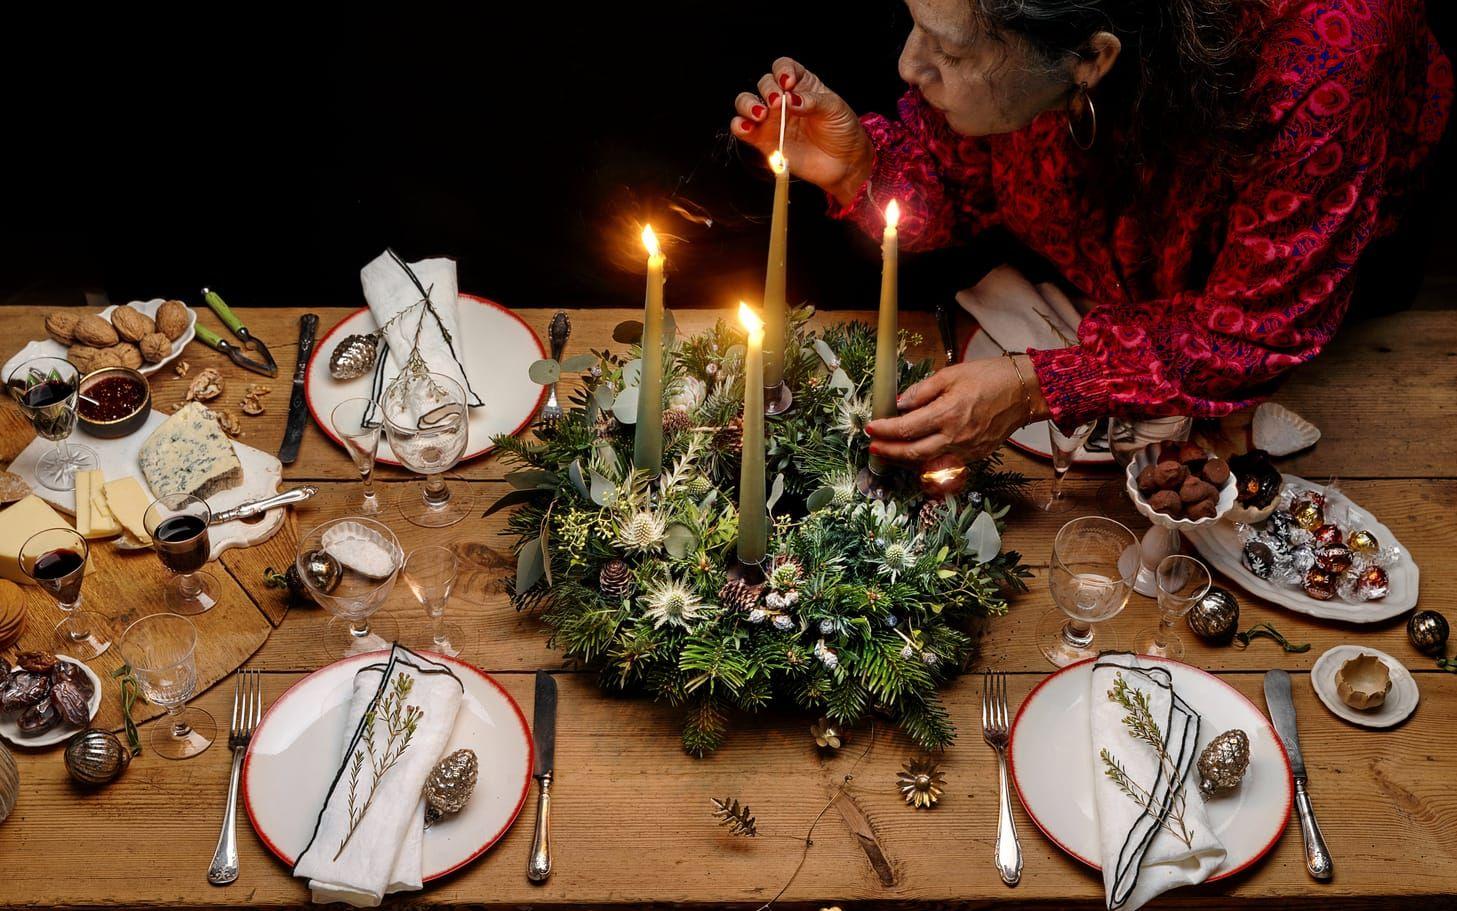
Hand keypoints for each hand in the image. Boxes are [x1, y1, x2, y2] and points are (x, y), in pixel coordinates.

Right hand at [730, 57, 873, 206]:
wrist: (843, 162)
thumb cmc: (842, 131)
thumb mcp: (834, 108)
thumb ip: (813, 101)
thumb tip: (791, 99)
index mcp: (801, 84)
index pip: (783, 67)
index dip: (782, 71)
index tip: (789, 82)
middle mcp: (783, 100)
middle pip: (764, 83)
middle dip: (768, 90)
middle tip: (778, 103)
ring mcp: (772, 120)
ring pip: (747, 103)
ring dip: (748, 105)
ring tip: (760, 114)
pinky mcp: (764, 141)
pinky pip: (743, 129)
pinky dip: (739, 126)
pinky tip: (746, 127)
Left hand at [865, 357, 1048, 465]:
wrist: (1026, 391)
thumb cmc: (992, 377)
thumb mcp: (951, 374)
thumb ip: (922, 391)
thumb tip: (900, 404)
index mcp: (948, 413)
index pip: (906, 428)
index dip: (885, 430)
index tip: (871, 426)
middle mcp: (956, 437)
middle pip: (912, 453)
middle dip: (888, 452)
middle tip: (873, 447)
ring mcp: (967, 450)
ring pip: (927, 463)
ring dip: (904, 460)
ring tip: (889, 452)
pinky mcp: (976, 455)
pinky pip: (945, 463)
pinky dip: (926, 462)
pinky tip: (916, 455)